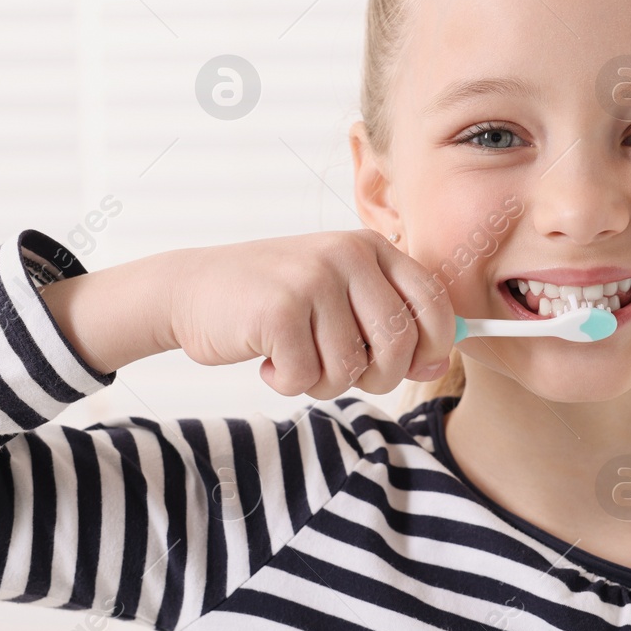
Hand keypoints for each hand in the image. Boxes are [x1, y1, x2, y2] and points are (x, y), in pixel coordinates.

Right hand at [160, 230, 455, 397]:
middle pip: (399, 345)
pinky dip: (287, 382)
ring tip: (294, 358)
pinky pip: (307, 377)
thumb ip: (390, 327)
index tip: (412, 367)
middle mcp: (347, 255)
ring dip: (323, 382)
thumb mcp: (339, 299)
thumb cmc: (274, 301)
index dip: (434, 347)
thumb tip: (439, 367)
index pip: (433, 303)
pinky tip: (267, 358)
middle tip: (339, 372)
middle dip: (376, 377)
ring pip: (351, 368)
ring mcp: (313, 279)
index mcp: (370, 247)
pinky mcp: (280, 310)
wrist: (191, 288)